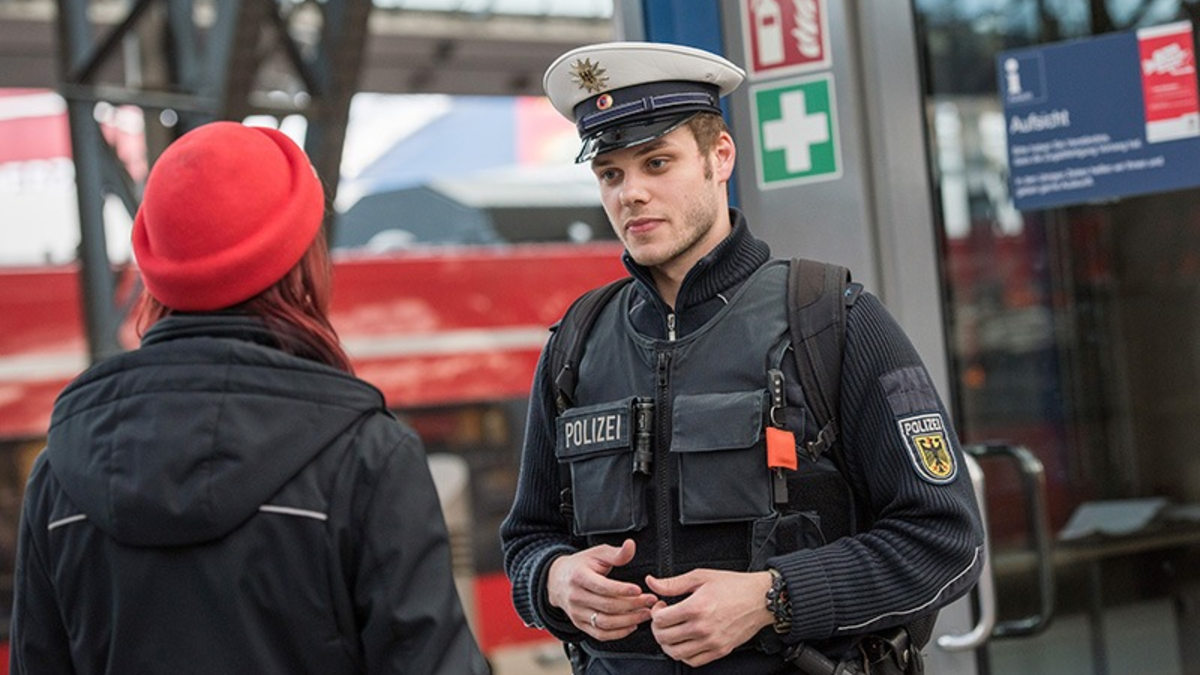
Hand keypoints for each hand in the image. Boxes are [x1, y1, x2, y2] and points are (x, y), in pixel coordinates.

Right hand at [547, 539, 657, 640]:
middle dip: (632, 605)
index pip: (602, 586)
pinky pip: (600, 634)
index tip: (639, 589)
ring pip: (605, 622)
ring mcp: (577, 613)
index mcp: (579, 577)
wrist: (557, 580)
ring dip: (629, 620)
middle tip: (650, 601)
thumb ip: (616, 553)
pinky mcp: (580, 624)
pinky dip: (618, 633)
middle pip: (607, 606)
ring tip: (645, 613)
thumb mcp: (597, 553)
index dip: (622, 590)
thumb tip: (631, 545)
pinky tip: (632, 625)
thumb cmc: (581, 565)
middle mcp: (576, 597)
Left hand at [645, 569, 775, 666]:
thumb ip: (673, 583)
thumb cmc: (734, 586)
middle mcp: (703, 628)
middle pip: (664, 638)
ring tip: (671, 631)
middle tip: (662, 619)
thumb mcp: (701, 576)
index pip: (660, 620)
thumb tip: (652, 582)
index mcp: (696, 607)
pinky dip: (683, 655)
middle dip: (657, 628)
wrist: (761, 599)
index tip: (661, 606)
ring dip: (667, 643)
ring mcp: (712, 642)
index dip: (655, 612)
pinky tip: (684, 642)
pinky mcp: (720, 650)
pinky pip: (693, 661)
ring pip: (676, 653)